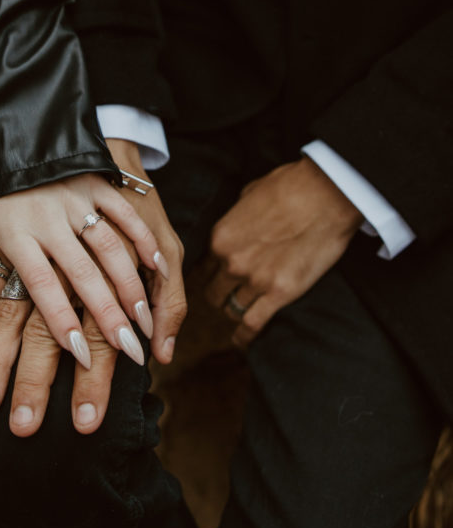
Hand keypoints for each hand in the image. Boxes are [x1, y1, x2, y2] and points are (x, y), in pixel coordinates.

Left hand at [0, 150, 186, 432]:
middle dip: (106, 312)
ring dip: (130, 284)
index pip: (41, 284)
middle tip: (127, 348)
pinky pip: (124, 213)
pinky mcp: (96, 183)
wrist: (9, 132)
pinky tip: (157, 267)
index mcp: (16, 234)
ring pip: (109, 246)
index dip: (61, 318)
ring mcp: (76, 199)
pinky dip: (142, 238)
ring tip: (144, 319)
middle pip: (82, 271)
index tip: (80, 351)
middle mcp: (49, 219)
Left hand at [205, 157, 362, 347]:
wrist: (324, 194)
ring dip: (235, 310)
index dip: (209, 274)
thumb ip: (236, 220)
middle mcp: (232, 262)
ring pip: (232, 309)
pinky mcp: (280, 294)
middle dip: (219, 295)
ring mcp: (255, 280)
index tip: (212, 279)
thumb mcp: (248, 196)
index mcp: (220, 237)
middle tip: (225, 297)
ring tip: (238, 313)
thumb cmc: (289, 187)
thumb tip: (237, 227)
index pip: (203, 267)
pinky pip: (253, 323)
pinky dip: (244, 335)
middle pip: (213, 292)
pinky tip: (240, 340)